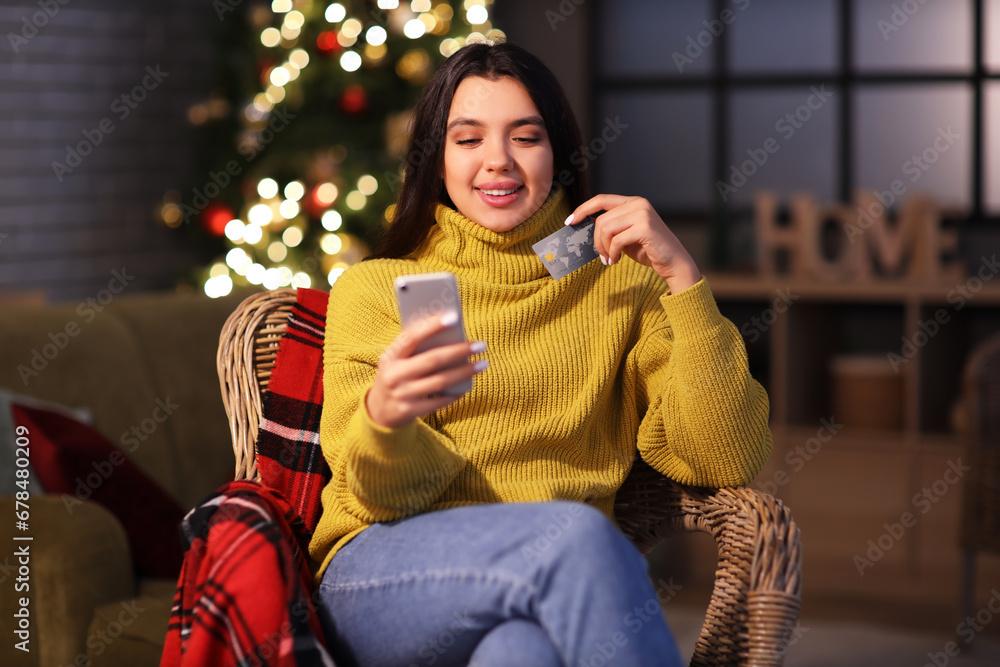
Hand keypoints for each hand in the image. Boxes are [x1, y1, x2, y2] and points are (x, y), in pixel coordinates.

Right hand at [366, 313, 487, 428]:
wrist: (379, 411)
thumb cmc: (397, 375)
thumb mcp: (397, 360)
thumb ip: (416, 348)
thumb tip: (451, 335)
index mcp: (390, 356)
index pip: (412, 337)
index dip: (432, 326)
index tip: (454, 317)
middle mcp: (394, 375)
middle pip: (432, 360)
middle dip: (459, 351)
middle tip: (481, 345)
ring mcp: (402, 395)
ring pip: (440, 381)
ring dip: (464, 372)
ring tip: (483, 364)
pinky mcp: (410, 411)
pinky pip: (439, 401)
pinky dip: (455, 392)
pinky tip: (467, 385)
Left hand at [566, 194, 700, 292]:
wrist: (674, 263)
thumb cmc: (648, 250)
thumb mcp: (625, 235)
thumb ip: (610, 227)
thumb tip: (586, 225)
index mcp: (633, 202)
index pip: (601, 199)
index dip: (583, 209)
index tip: (569, 222)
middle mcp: (638, 203)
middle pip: (601, 219)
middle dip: (596, 241)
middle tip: (601, 256)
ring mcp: (643, 213)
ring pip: (606, 228)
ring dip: (604, 248)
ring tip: (611, 259)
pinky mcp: (645, 227)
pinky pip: (617, 240)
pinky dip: (613, 253)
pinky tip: (617, 260)